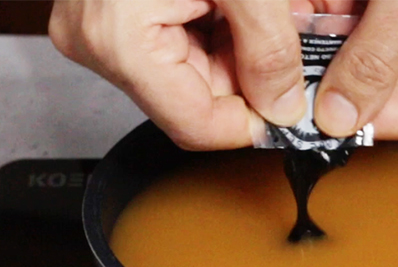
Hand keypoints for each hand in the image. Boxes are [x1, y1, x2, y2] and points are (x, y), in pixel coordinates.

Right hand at [49, 0, 307, 149]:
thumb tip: (286, 106)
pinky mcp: (113, 12)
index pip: (198, 125)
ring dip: (243, 53)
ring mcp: (100, 26)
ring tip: (276, 19)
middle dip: (255, 80)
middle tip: (299, 55)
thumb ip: (269, 46)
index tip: (301, 111)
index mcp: (118, 38)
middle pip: (196, 99)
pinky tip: (248, 10)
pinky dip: (224, 30)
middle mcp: (96, 40)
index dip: (257, 123)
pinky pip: (180, 41)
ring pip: (194, 72)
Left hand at [313, 0, 397, 139]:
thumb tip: (340, 110)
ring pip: (389, 45)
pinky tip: (324, 10)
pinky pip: (388, 13)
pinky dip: (353, 10)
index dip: (377, 118)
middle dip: (352, 71)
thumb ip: (377, 55)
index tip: (329, 117)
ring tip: (310, 32)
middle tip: (307, 72)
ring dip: (346, 39)